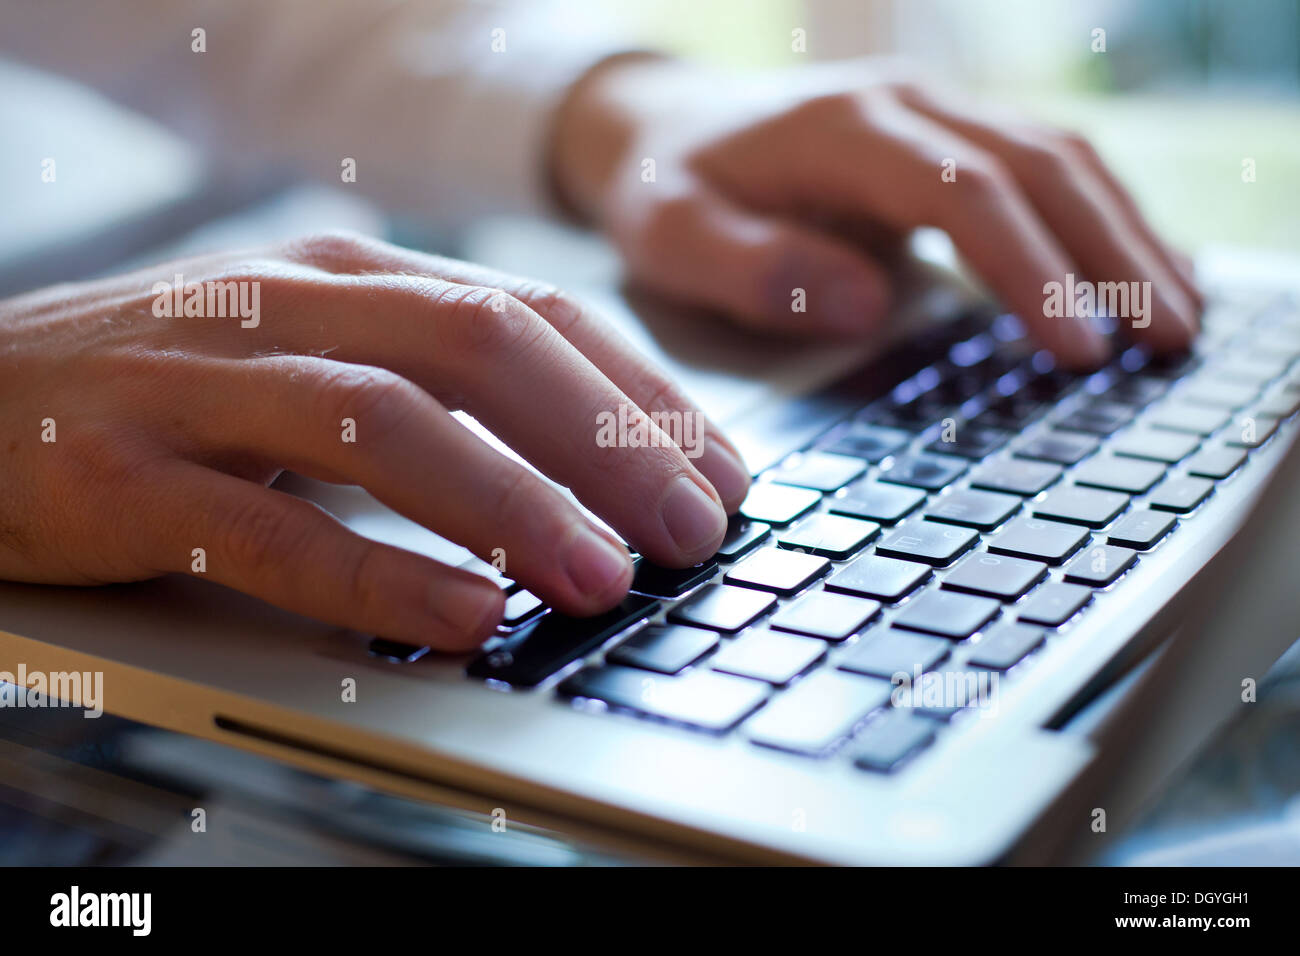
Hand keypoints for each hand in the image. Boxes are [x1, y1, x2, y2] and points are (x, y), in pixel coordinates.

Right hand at [0, 233, 749, 647]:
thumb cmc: (171, 387)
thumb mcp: (316, 351)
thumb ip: (436, 386)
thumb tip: (588, 466)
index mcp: (350, 270)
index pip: (533, 311)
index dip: (640, 393)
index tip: (718, 471)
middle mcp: (287, 302)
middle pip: (482, 348)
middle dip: (607, 444)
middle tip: (693, 530)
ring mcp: (203, 382)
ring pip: (388, 424)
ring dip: (512, 504)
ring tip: (602, 578)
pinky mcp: (126, 475)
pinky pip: (273, 529)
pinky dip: (380, 575)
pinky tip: (465, 618)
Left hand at [551, 57, 1201, 366]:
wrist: (664, 126)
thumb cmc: (669, 191)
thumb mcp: (673, 237)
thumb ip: (754, 270)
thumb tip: (866, 305)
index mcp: (843, 131)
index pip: (965, 193)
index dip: (1029, 269)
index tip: (1079, 348)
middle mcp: (906, 106)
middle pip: (1040, 165)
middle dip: (1112, 254)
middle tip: (1169, 341)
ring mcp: (936, 114)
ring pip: (1061, 157)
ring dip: (1127, 234)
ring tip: (1181, 318)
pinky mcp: (949, 138)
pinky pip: (1046, 165)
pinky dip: (1101, 216)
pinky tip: (1140, 267)